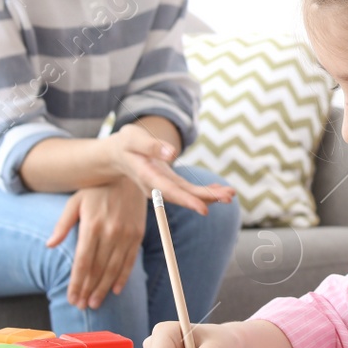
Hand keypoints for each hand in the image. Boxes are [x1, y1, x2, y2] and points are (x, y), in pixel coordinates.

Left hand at [47, 177, 144, 309]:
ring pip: (114, 268)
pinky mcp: (137, 234)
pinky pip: (130, 261)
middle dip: (88, 290)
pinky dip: (123, 277)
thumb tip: (49, 245)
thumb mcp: (75, 202)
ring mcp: (126, 234)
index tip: (72, 298)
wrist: (129, 174)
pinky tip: (115, 290)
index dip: (77, 282)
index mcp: (92, 225)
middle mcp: (110, 232)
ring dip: (103, 288)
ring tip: (95, 303)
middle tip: (81, 306)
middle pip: (98, 269)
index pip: (83, 261)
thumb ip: (62, 224)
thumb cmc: (96, 189)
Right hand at [100, 123, 236, 216]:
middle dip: (207, 198)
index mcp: (146, 176)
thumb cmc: (125, 144)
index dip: (187, 200)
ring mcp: (163, 187)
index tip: (204, 208)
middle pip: (183, 196)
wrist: (117, 155)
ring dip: (210, 195)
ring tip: (230, 194)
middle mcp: (156, 186)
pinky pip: (188, 190)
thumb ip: (151, 146)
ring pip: (188, 194)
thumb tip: (172, 154)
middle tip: (229, 197)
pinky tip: (220, 190)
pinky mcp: (169, 183)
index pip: (168, 191)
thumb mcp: (133, 138)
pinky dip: (204, 190)